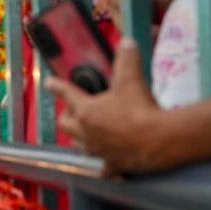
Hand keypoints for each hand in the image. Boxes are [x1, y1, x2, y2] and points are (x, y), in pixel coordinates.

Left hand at [46, 39, 166, 175]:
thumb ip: (126, 59)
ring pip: (79, 145)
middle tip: (74, 110)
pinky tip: (106, 165)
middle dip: (68, 116)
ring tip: (86, 133)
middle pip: (66, 124)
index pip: (67, 94)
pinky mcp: (111, 165)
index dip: (58, 86)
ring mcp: (97, 150)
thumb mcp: (132, 79)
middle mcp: (86, 132)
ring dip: (80, 139)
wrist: (160, 140)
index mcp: (86, 110)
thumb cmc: (141, 109)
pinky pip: (102, 167)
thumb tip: (126, 42)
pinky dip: (103, 165)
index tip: (50, 83)